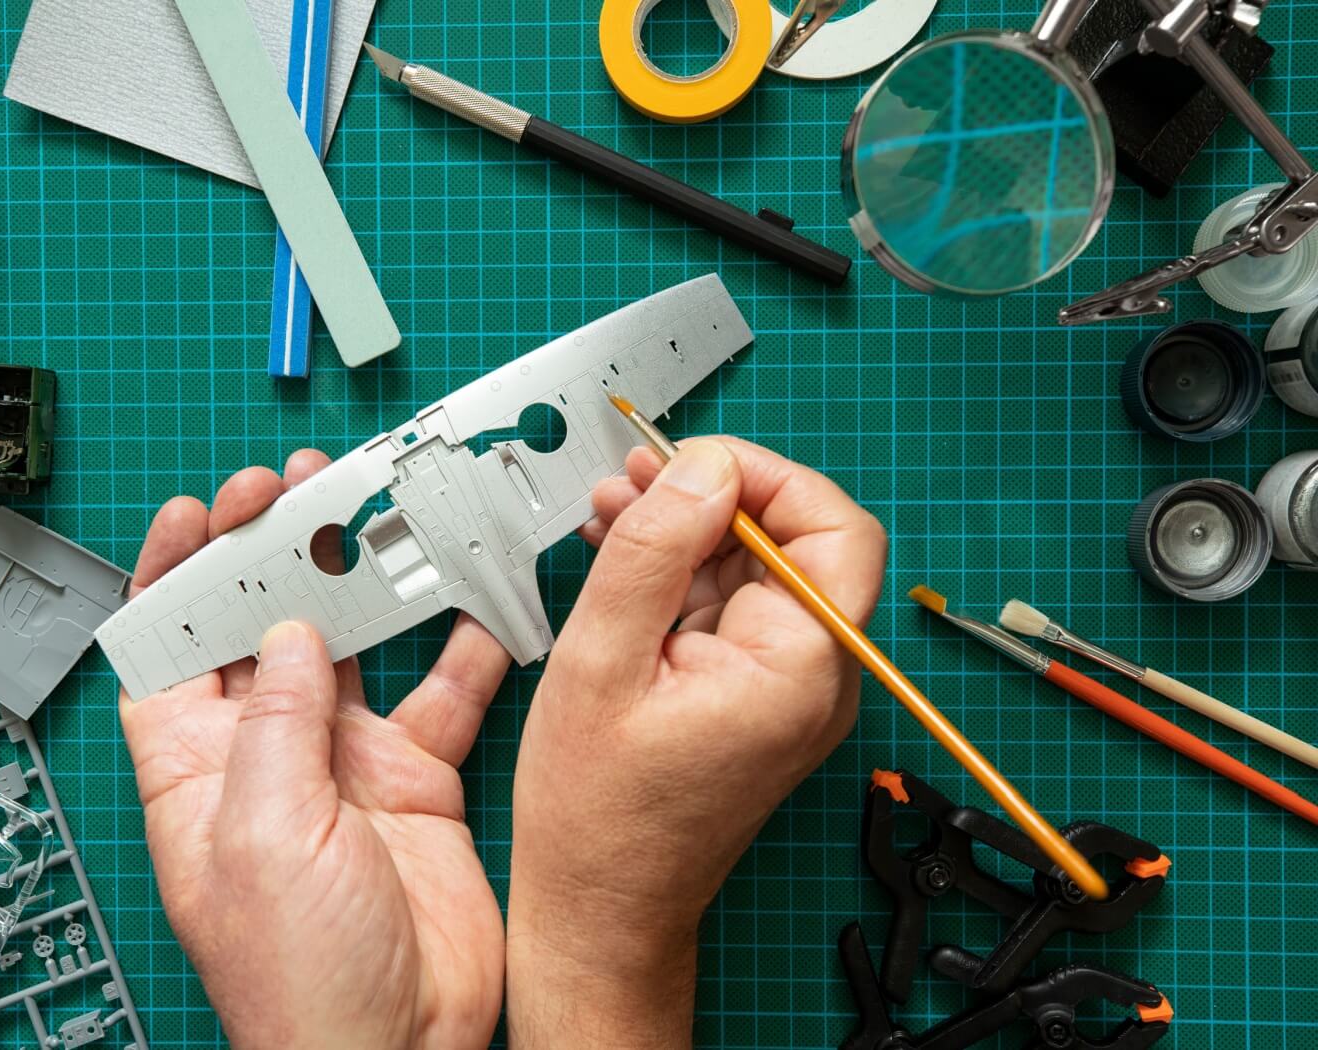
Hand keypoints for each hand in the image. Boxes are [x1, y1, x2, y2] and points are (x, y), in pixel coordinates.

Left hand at [119, 450, 511, 1049]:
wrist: (404, 1045)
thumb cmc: (299, 979)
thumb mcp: (264, 837)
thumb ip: (276, 725)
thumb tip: (287, 635)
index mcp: (196, 771)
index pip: (167, 649)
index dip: (173, 575)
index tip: (199, 510)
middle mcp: (265, 755)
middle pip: (256, 628)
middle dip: (269, 554)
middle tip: (296, 488)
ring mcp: (341, 760)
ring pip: (344, 643)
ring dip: (353, 579)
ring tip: (370, 514)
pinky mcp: (414, 773)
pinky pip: (441, 690)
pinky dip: (463, 644)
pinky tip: (474, 600)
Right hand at [506, 438, 886, 1048]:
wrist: (598, 910)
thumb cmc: (598, 817)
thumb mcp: (602, 661)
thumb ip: (653, 550)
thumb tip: (699, 469)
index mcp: (796, 670)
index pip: (834, 532)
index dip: (765, 480)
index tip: (690, 463)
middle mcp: (811, 679)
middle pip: (793, 544)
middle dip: (713, 498)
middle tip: (634, 479)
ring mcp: (786, 690)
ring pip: (755, 571)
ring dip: (687, 532)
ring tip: (610, 512)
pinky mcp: (754, 697)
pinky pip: (730, 611)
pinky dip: (680, 576)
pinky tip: (623, 558)